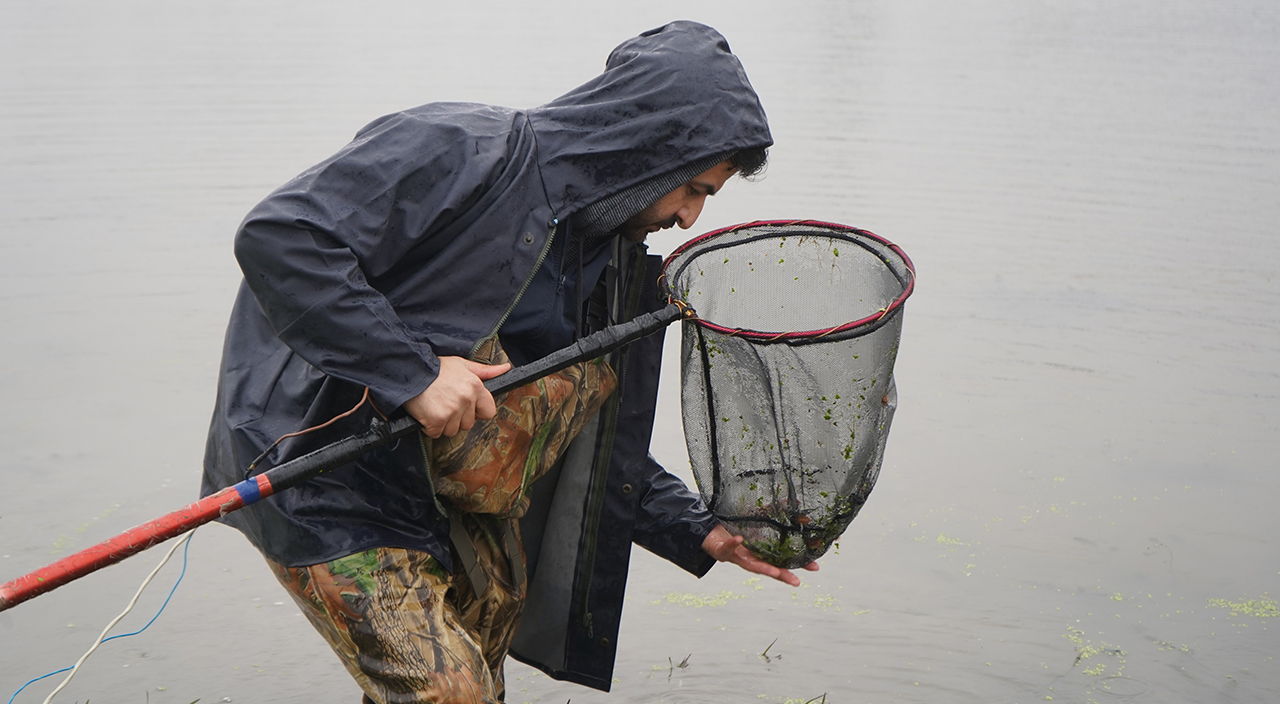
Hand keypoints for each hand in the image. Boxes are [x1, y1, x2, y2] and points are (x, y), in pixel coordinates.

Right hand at [403, 356, 510, 437]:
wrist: (409, 370)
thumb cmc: (435, 368)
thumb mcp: (461, 365)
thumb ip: (485, 371)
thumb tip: (505, 369)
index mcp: (475, 386)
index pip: (489, 411)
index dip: (477, 411)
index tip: (465, 406)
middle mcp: (466, 399)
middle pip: (469, 424)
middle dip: (457, 418)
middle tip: (444, 402)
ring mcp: (452, 411)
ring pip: (453, 430)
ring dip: (443, 423)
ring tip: (434, 406)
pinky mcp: (437, 420)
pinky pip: (437, 433)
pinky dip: (430, 427)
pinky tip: (426, 412)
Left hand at [700, 524, 818, 586]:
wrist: (709, 532)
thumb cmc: (735, 529)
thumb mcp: (756, 520)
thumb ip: (773, 513)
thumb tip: (795, 501)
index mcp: (762, 552)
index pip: (783, 560)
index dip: (798, 564)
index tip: (814, 566)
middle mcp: (752, 558)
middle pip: (770, 569)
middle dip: (783, 575)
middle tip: (797, 581)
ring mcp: (738, 556)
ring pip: (752, 565)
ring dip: (763, 569)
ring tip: (775, 573)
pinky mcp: (723, 551)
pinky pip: (728, 548)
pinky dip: (734, 543)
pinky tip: (740, 539)